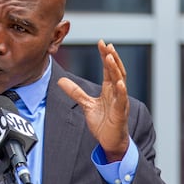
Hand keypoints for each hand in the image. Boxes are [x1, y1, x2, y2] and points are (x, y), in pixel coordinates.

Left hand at [57, 40, 129, 161]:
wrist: (110, 141)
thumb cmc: (103, 123)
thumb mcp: (86, 104)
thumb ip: (75, 92)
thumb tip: (60, 80)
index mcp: (109, 90)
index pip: (108, 69)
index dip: (105, 56)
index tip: (101, 43)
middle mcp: (116, 93)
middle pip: (116, 71)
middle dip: (112, 58)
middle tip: (107, 45)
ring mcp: (120, 102)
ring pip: (120, 82)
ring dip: (116, 70)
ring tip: (111, 57)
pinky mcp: (121, 113)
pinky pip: (122, 101)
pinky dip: (121, 92)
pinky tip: (120, 83)